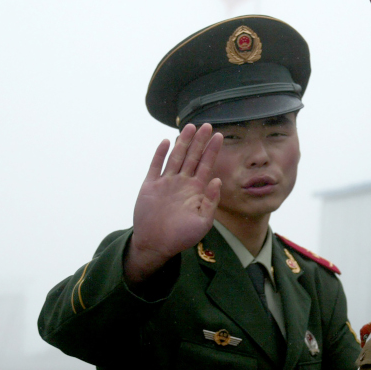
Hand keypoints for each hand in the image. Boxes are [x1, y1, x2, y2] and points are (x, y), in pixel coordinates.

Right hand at [125, 124, 222, 283]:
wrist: (156, 244)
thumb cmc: (181, 237)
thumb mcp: (203, 222)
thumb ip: (211, 201)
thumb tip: (217, 180)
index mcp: (196, 191)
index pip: (206, 165)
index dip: (212, 150)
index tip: (219, 136)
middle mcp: (182, 183)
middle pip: (192, 157)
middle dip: (200, 141)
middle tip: (207, 125)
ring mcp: (166, 183)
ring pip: (176, 157)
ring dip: (183, 142)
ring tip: (190, 127)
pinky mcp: (150, 186)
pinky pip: (156, 166)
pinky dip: (160, 154)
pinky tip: (166, 142)